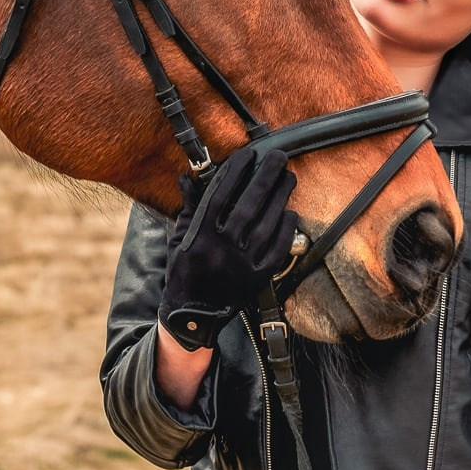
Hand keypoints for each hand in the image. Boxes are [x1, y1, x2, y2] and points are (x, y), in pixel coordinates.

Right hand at [159, 145, 298, 350]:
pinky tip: (290, 211)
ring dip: (280, 197)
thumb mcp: (180, 238)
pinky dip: (286, 229)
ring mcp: (242, 263)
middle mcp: (222, 247)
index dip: (235, 172)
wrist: (194, 315)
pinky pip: (277, 249)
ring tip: (289, 177)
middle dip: (265, 177)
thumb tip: (189, 177)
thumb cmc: (185, 270)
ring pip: (266, 223)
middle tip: (278, 157)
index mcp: (200, 235)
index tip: (248, 154)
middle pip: (248, 204)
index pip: (220, 195)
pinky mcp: (258, 277)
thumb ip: (189, 207)